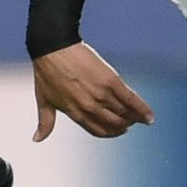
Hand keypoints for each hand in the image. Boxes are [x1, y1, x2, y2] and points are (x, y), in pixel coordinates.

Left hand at [30, 43, 154, 140]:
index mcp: (76, 113)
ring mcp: (102, 95)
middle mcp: (91, 107)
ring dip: (135, 118)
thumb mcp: (44, 100)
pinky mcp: (111, 81)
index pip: (98, 131)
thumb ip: (45, 122)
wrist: (53, 48)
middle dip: (124, 126)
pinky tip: (149, 115)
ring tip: (142, 119)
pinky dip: (142, 108)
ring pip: (124, 113)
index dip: (111, 133)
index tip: (119, 131)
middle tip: (130, 123)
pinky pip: (130, 99)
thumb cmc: (47, 72)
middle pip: (114, 124)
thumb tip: (37, 139)